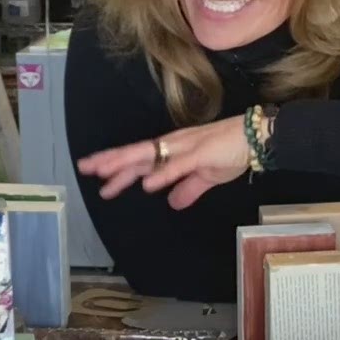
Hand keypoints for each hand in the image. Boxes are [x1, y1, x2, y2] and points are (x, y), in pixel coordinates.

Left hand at [77, 117, 250, 209]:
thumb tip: (173, 203)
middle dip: (110, 161)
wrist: (255, 137)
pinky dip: (161, 174)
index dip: (117, 166)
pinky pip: (177, 165)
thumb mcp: (206, 176)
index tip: (96, 174)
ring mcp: (184, 148)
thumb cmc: (230, 152)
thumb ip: (188, 189)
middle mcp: (172, 145)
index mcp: (172, 150)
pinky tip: (146, 184)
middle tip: (84, 168)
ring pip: (148, 155)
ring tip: (104, 173)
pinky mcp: (200, 154)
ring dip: (125, 164)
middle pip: (135, 154)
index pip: (139, 158)